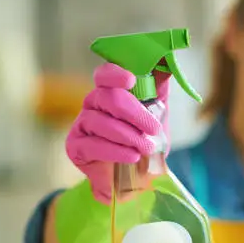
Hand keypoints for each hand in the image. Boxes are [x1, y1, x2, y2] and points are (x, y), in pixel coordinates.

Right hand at [66, 63, 170, 203]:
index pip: (105, 75)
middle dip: (134, 113)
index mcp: (109, 93)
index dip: (115, 74)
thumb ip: (159, 90)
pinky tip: (131, 156)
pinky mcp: (75, 147)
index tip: (131, 80)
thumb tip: (168, 64)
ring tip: (146, 148)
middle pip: (108, 98)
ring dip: (128, 136)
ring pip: (101, 122)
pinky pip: (93, 145)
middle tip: (153, 129)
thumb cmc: (143, 141)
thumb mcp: (157, 115)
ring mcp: (81, 125)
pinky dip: (116, 151)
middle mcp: (92, 105)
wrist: (136, 178)